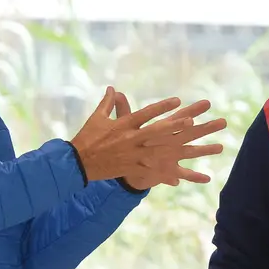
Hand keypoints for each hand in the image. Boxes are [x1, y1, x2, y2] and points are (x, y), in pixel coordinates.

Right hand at [70, 86, 211, 182]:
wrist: (77, 162)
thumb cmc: (87, 138)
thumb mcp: (97, 118)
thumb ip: (108, 103)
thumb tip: (112, 88)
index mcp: (123, 124)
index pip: (146, 113)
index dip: (162, 107)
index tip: (177, 101)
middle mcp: (130, 139)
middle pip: (155, 132)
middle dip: (173, 126)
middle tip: (191, 121)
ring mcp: (131, 155)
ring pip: (156, 152)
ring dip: (174, 150)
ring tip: (190, 147)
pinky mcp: (130, 168)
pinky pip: (149, 173)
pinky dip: (163, 176)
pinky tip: (177, 180)